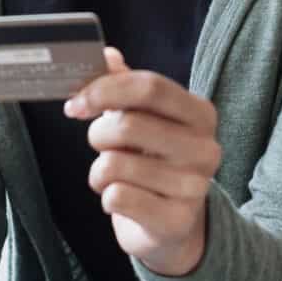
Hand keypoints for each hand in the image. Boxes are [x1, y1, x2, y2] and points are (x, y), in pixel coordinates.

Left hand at [64, 46, 220, 277]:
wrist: (172, 226)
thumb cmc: (153, 162)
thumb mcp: (144, 119)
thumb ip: (125, 85)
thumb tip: (105, 54)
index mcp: (200, 114)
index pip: (150, 86)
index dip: (105, 90)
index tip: (75, 103)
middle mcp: (205, 148)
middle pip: (128, 124)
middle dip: (98, 135)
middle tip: (100, 145)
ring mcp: (195, 187)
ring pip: (115, 165)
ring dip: (99, 172)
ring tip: (113, 177)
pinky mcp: (176, 221)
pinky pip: (117, 198)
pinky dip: (107, 198)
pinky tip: (122, 200)